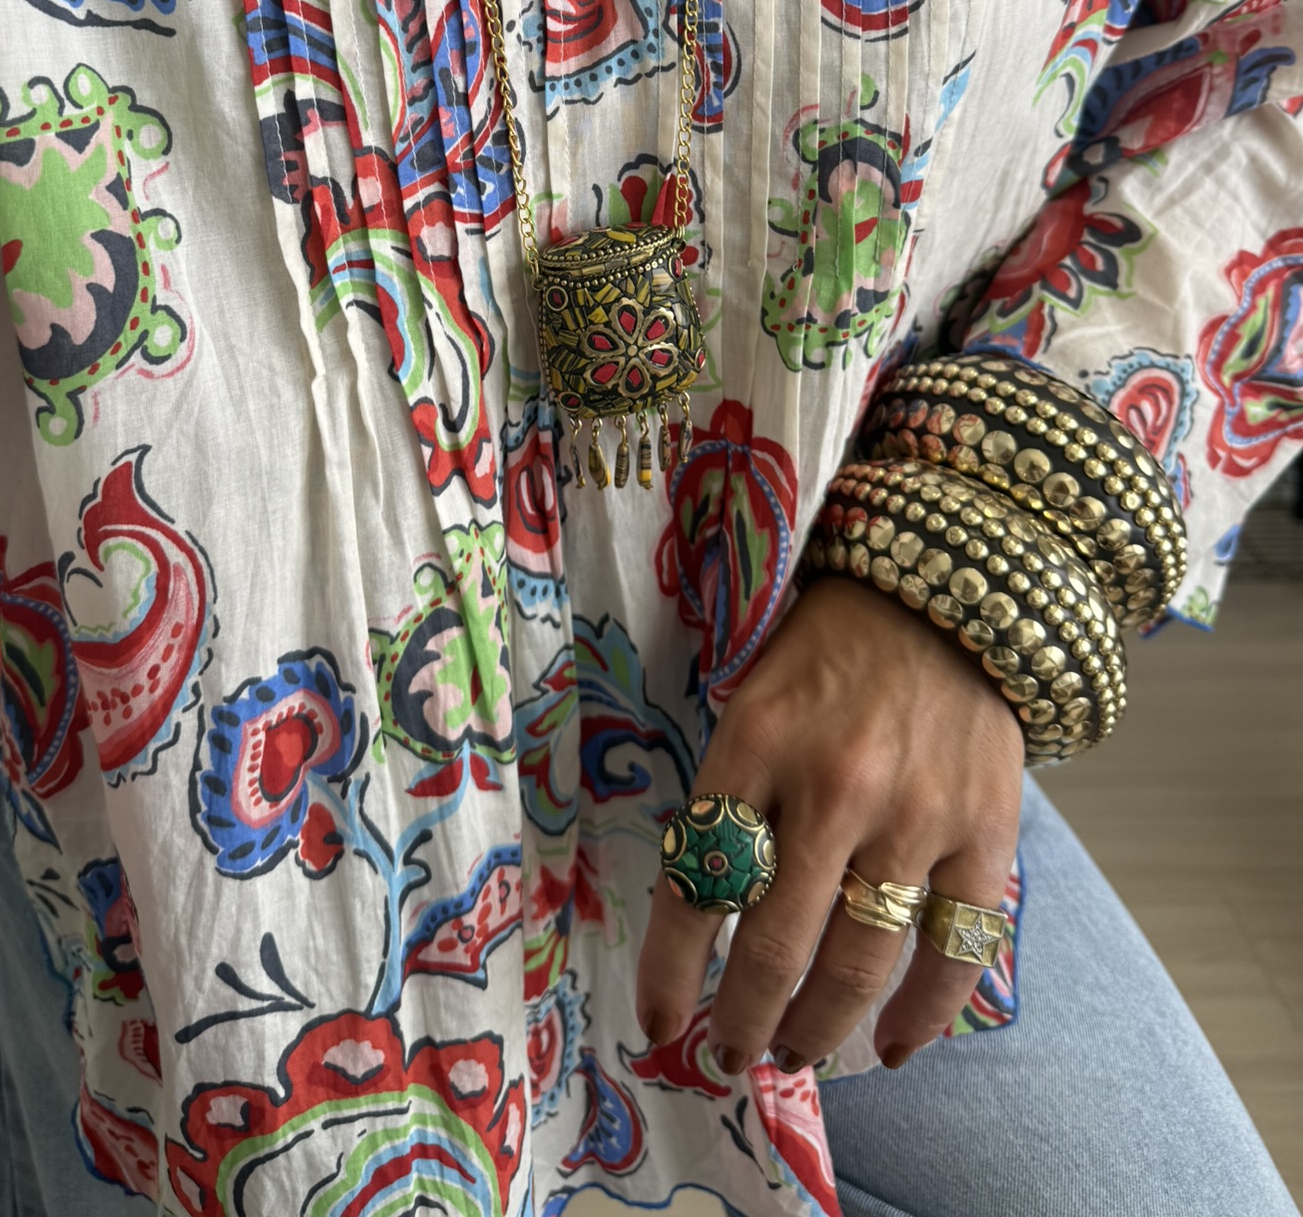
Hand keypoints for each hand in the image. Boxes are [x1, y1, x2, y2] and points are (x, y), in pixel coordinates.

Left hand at [635, 573, 1023, 1074]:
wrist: (945, 593)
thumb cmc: (827, 654)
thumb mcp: (753, 699)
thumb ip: (732, 795)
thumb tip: (701, 913)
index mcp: (756, 741)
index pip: (698, 881)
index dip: (670, 969)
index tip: (659, 1021)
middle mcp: (834, 784)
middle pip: (774, 945)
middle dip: (741, 1020)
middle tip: (727, 1054)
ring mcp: (917, 815)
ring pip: (858, 965)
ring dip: (818, 1031)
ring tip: (792, 1052)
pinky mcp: (986, 832)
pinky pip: (955, 952)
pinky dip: (923, 1016)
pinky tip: (891, 1045)